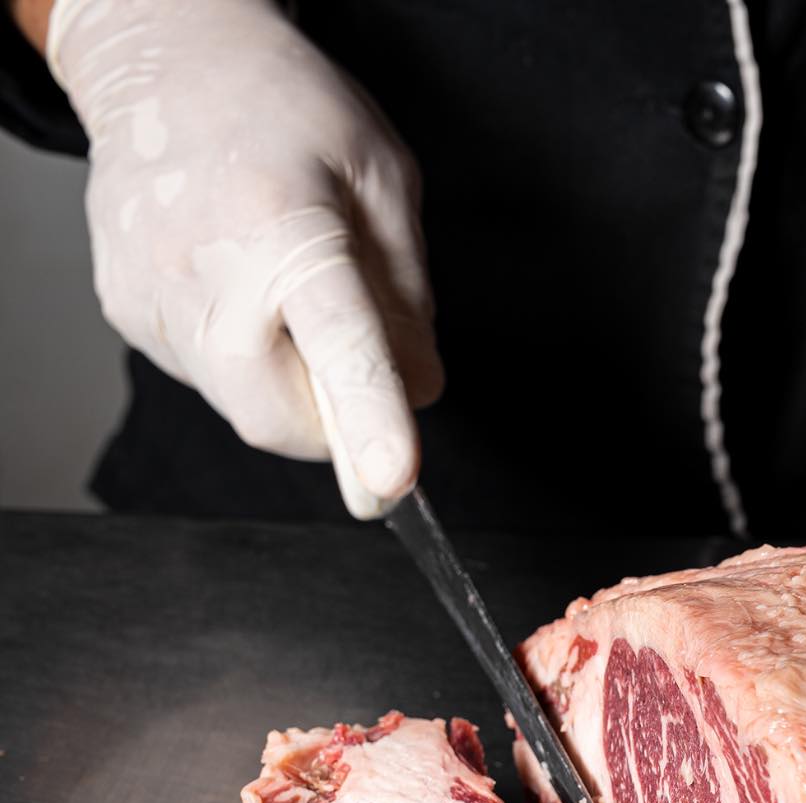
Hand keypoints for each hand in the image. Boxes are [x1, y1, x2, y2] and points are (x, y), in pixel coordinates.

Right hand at [47, 0, 442, 517]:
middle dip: (332, 414)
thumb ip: (409, 296)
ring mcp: (154, 299)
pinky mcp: (128, 315)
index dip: (371, 418)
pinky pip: (207, 377)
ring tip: (281, 286)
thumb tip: (419, 391)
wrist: (164, 61)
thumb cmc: (282, 109)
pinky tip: (239, 284)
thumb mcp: (384, 178)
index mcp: (285, 224)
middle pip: (281, 419)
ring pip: (244, 407)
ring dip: (287, 380)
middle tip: (348, 345)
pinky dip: (244, 358)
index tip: (392, 479)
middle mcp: (206, 271)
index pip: (339, 344)